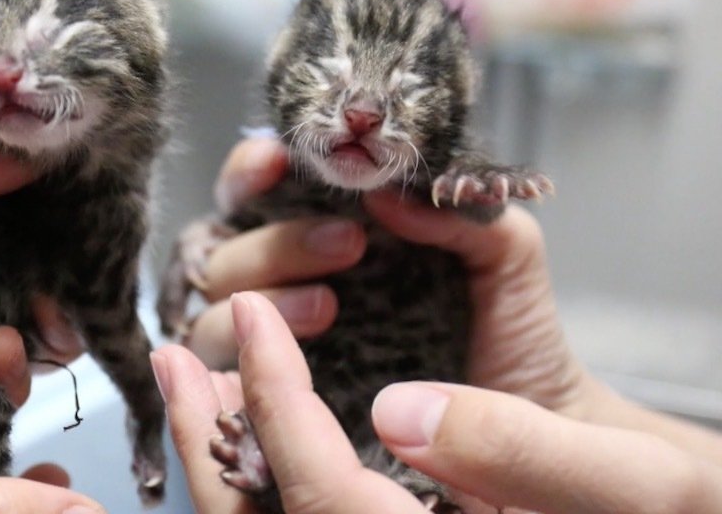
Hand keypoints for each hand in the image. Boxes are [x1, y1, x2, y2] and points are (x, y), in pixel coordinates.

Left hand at [155, 293, 721, 513]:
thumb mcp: (622, 485)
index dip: (274, 399)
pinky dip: (247, 464)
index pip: (318, 491)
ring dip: (214, 447)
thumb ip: (516, 454)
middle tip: (171, 356)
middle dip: (205, 436)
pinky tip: (235, 410)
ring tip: (182, 372)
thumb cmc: (638, 510)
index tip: (253, 314)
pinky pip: (284, 509)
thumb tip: (401, 411)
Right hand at [186, 136, 589, 414]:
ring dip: (263, 298)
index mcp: (327, 233)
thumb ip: (461, 213)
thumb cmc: (511, 338)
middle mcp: (287, 287)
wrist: (537, 430)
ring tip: (329, 308)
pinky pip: (230, 384)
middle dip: (276, 241)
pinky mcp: (279, 410)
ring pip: (214, 313)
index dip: (252, 171)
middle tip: (348, 243)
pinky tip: (288, 363)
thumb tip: (389, 193)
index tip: (276, 161)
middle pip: (227, 253)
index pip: (260, 191)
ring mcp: (276, 352)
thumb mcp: (502, 257)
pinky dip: (241, 365)